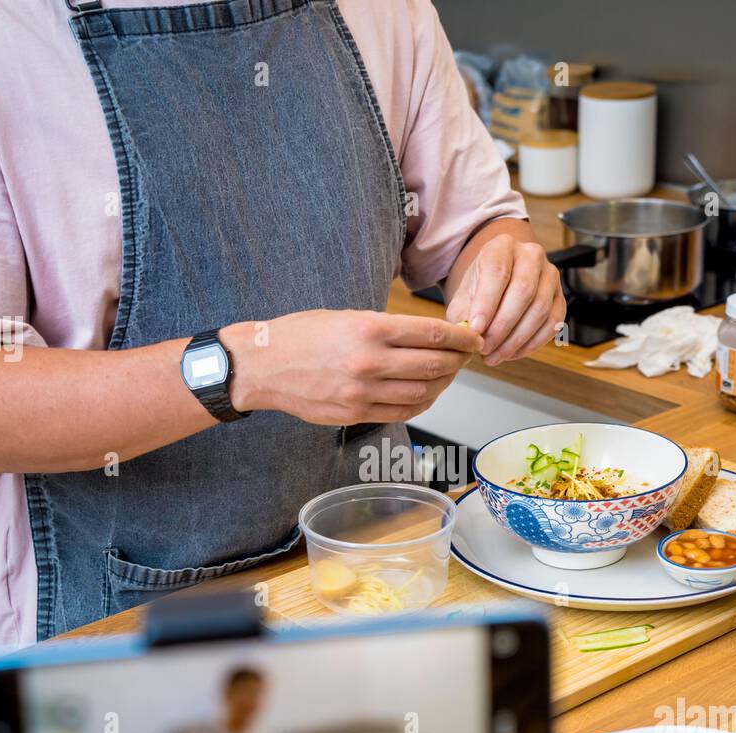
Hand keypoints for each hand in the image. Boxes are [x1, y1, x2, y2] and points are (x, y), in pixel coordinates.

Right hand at [222, 310, 481, 424]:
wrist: (261, 365)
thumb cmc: (302, 334)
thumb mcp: (346, 316)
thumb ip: (386, 328)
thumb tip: (427, 336)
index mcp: (370, 329)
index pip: (433, 334)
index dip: (462, 338)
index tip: (474, 337)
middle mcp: (370, 362)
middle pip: (435, 365)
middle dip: (458, 360)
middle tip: (466, 356)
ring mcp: (363, 392)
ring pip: (423, 392)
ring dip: (443, 383)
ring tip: (448, 374)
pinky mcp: (355, 413)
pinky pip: (403, 412)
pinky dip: (422, 403)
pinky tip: (426, 393)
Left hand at [445, 233, 565, 365]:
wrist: (499, 283)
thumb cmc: (480, 288)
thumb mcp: (463, 295)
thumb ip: (463, 314)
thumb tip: (469, 335)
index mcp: (502, 246)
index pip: (498, 272)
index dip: (487, 304)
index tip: (476, 329)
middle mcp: (531, 256)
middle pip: (523, 291)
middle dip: (502, 327)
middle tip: (485, 349)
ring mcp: (550, 276)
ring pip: (540, 310)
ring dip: (516, 340)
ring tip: (495, 355)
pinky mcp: (561, 298)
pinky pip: (553, 324)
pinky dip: (533, 343)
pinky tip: (513, 353)